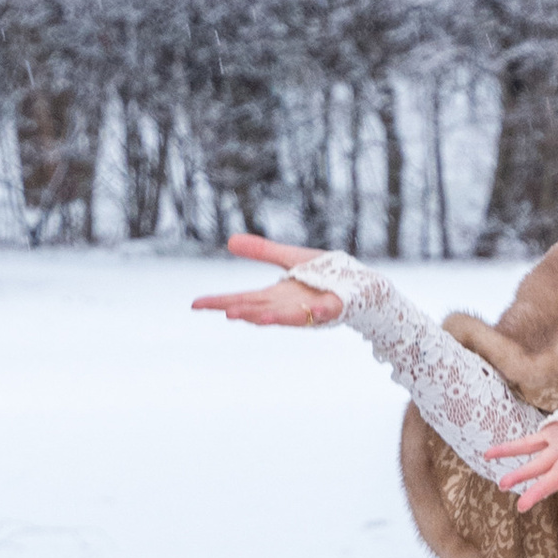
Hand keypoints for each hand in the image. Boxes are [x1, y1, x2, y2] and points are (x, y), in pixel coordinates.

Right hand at [191, 231, 346, 324]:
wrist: (362, 287)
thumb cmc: (326, 275)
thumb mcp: (290, 258)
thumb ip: (262, 251)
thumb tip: (230, 241)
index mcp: (275, 295)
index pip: (241, 299)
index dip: (219, 302)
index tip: (195, 304)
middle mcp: (288, 306)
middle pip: (259, 309)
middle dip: (240, 310)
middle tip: (221, 311)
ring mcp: (309, 310)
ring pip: (285, 315)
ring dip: (267, 316)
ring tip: (246, 316)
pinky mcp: (332, 308)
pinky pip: (319, 312)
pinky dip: (310, 312)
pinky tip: (304, 310)